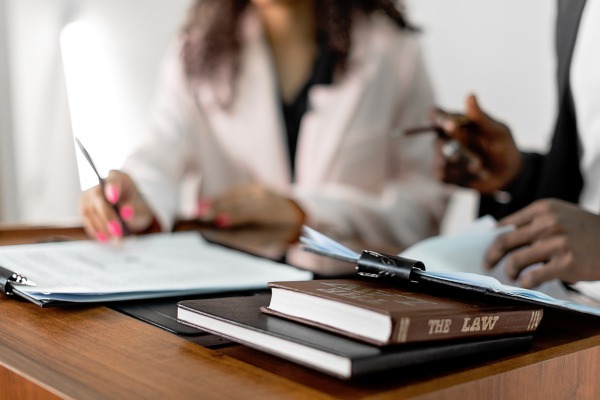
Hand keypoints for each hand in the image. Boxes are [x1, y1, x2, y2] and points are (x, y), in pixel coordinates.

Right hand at [80, 170, 154, 240]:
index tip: (114, 198)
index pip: (113, 180)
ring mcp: (89, 195)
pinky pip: (86, 219)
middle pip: (99, 199)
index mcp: (118, 177)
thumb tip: (126, 213)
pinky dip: (95, 230)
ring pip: (90, 211)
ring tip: (115, 240)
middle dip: (108, 217)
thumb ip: (135, 209)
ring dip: (102, 227)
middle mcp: (100, 184)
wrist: (128, 211)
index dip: (112, 188)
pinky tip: (105, 239)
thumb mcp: (141, 208)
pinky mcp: (84, 207)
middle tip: (118, 233)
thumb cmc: (135, 207)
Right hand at [196, 183, 304, 229]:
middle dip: (217, 208)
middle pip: (237, 202)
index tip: (213, 221)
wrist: (296, 214)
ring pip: (234, 195)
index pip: (248, 213)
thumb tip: (215, 231)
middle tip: (199, 215)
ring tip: (200, 210)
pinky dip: (222, 198)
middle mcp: (265, 197)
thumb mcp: (262, 239)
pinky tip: (210, 203)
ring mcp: (260, 189)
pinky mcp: (255, 186)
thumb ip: (241, 235)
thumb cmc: (276, 232)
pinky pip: (236, 192)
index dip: (230, 216)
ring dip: (216, 202)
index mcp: (271, 213)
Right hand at [432, 94, 522, 193]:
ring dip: (463, 166)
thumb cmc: (503, 148)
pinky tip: (471, 175)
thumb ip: (481, 117)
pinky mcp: (444, 174)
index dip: (437, 118)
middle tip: (476, 157)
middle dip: (457, 150)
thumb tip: (470, 95)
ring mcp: (442, 156)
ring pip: (440, 161)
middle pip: (436, 141)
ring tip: (479, 166)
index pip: (435, 114)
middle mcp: (445, 138)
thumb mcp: (498, 132)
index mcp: (456, 122)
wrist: (507, 175)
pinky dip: (460, 176)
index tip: (449, 125)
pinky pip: (443, 176)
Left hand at [484, 199, 599, 287]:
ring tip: (511, 275)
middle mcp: (547, 223)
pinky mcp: (566, 263)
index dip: (492, 239)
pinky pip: (534, 276)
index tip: (487, 248)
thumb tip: (502, 235)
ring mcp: (556, 243)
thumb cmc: (585, 231)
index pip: (507, 225)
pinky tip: (526, 284)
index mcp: (543, 209)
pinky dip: (525, 282)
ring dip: (508, 271)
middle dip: (491, 255)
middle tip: (487, 264)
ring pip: (515, 260)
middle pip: (505, 241)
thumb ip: (535, 222)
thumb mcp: (561, 215)